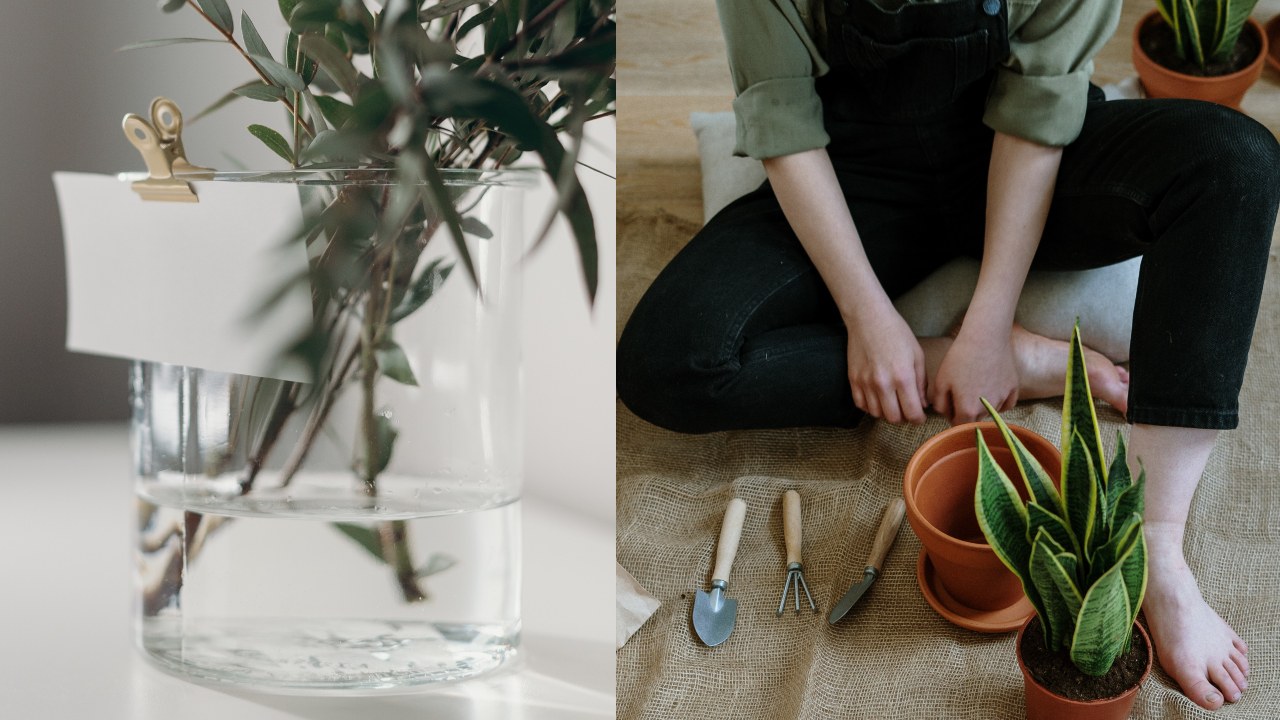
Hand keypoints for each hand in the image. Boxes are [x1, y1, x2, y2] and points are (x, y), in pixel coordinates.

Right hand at [845, 306, 926, 423]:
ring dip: (886, 412)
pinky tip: (877, 398)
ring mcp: (865, 383)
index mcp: (903, 377)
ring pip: (876, 414)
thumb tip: (923, 404)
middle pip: (893, 418)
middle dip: (903, 418)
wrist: (869, 318)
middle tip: (906, 410)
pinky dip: (870, 406)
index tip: (920, 416)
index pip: (912, 413)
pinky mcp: (853, 380)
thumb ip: (921, 383)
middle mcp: (883, 383)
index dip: (918, 419)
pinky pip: (861, 405)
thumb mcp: (917, 355)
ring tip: (892, 403)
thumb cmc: (897, 333)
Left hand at [931, 324, 1016, 424]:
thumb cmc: (960, 358)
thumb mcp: (940, 381)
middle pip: (975, 419)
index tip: (951, 406)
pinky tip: (992, 388)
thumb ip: (940, 404)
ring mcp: (1003, 400)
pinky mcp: (1014, 390)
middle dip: (967, 412)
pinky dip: (999, 401)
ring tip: (976, 384)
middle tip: (962, 392)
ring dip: (982, 405)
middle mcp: (987, 410)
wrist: (985, 338)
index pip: (959, 425)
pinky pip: (1006, 404)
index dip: (952, 417)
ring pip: (990, 411)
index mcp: (968, 410)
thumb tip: (946, 415)